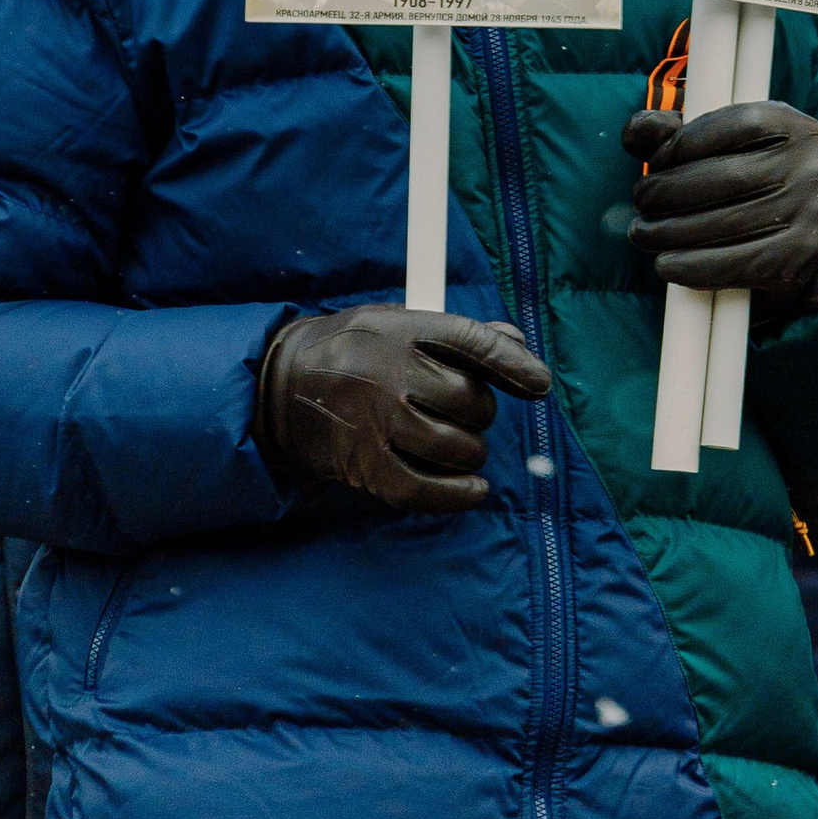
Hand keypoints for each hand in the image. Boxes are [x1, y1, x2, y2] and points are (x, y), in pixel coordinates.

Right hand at [256, 305, 550, 510]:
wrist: (278, 388)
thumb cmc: (350, 350)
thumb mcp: (395, 324)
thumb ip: (456, 333)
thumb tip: (517, 341)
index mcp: (399, 330)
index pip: (471, 342)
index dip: (513, 363)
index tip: (540, 384)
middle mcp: (389, 375)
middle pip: (471, 401)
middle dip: (480, 411)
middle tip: (463, 410)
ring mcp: (377, 422)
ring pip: (458, 447)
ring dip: (470, 452)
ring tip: (458, 443)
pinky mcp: (366, 465)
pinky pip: (426, 490)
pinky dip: (458, 494)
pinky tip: (474, 488)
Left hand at [620, 100, 817, 321]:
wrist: (794, 231)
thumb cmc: (747, 178)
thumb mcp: (718, 144)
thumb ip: (675, 133)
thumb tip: (635, 131)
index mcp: (790, 125)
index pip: (732, 125)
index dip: (683, 142)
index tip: (653, 162)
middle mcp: (810, 165)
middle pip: (729, 176)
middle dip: (671, 191)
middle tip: (640, 203)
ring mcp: (812, 212)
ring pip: (730, 222)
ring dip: (674, 232)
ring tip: (643, 234)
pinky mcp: (803, 256)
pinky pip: (741, 264)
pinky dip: (697, 267)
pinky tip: (668, 265)